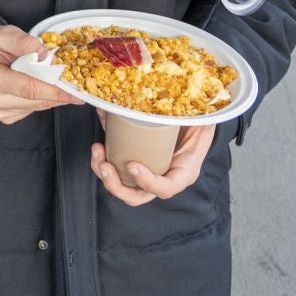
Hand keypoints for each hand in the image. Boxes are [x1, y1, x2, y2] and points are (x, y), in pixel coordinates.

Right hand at [0, 24, 82, 124]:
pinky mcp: (3, 118)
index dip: (54, 90)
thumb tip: (46, 53)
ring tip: (56, 82)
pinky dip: (39, 100)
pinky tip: (37, 87)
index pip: (28, 88)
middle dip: (58, 94)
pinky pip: (30, 110)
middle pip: (35, 101)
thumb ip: (23, 41)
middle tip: (75, 86)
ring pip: (35, 107)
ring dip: (50, 96)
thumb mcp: (1, 34)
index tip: (74, 91)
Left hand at [90, 121, 214, 205]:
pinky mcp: (135, 163)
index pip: (167, 188)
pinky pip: (117, 171)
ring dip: (104, 173)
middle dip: (116, 185)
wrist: (192, 116)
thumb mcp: (198, 117)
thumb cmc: (197, 119)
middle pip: (138, 196)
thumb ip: (185, 113)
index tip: (132, 165)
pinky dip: (103, 161)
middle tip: (104, 165)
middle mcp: (165, 178)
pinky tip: (98, 146)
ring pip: (123, 187)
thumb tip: (160, 99)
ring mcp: (148, 173)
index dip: (148, 182)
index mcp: (184, 171)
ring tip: (97, 150)